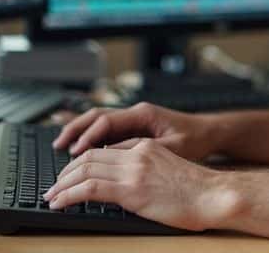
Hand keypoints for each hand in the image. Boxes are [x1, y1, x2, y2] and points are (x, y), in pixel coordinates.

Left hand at [42, 139, 238, 230]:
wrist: (214, 196)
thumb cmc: (199, 192)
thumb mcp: (168, 172)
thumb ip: (145, 172)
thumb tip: (126, 187)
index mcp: (145, 147)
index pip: (103, 150)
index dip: (81, 162)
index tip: (70, 175)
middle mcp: (136, 153)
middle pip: (88, 156)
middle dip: (65, 172)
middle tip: (54, 186)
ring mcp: (133, 169)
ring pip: (83, 169)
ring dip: (61, 184)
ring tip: (51, 196)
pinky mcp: (131, 189)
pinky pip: (89, 188)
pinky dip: (68, 194)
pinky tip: (59, 203)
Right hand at [52, 102, 217, 159]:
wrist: (211, 133)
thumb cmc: (196, 139)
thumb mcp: (172, 147)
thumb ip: (143, 150)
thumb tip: (113, 155)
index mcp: (143, 114)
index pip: (106, 121)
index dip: (88, 136)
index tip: (74, 152)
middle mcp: (136, 113)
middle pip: (96, 117)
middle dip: (75, 130)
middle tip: (57, 146)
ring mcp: (134, 120)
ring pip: (99, 122)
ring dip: (80, 133)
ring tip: (61, 147)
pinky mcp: (135, 129)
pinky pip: (107, 131)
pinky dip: (92, 139)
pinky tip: (81, 152)